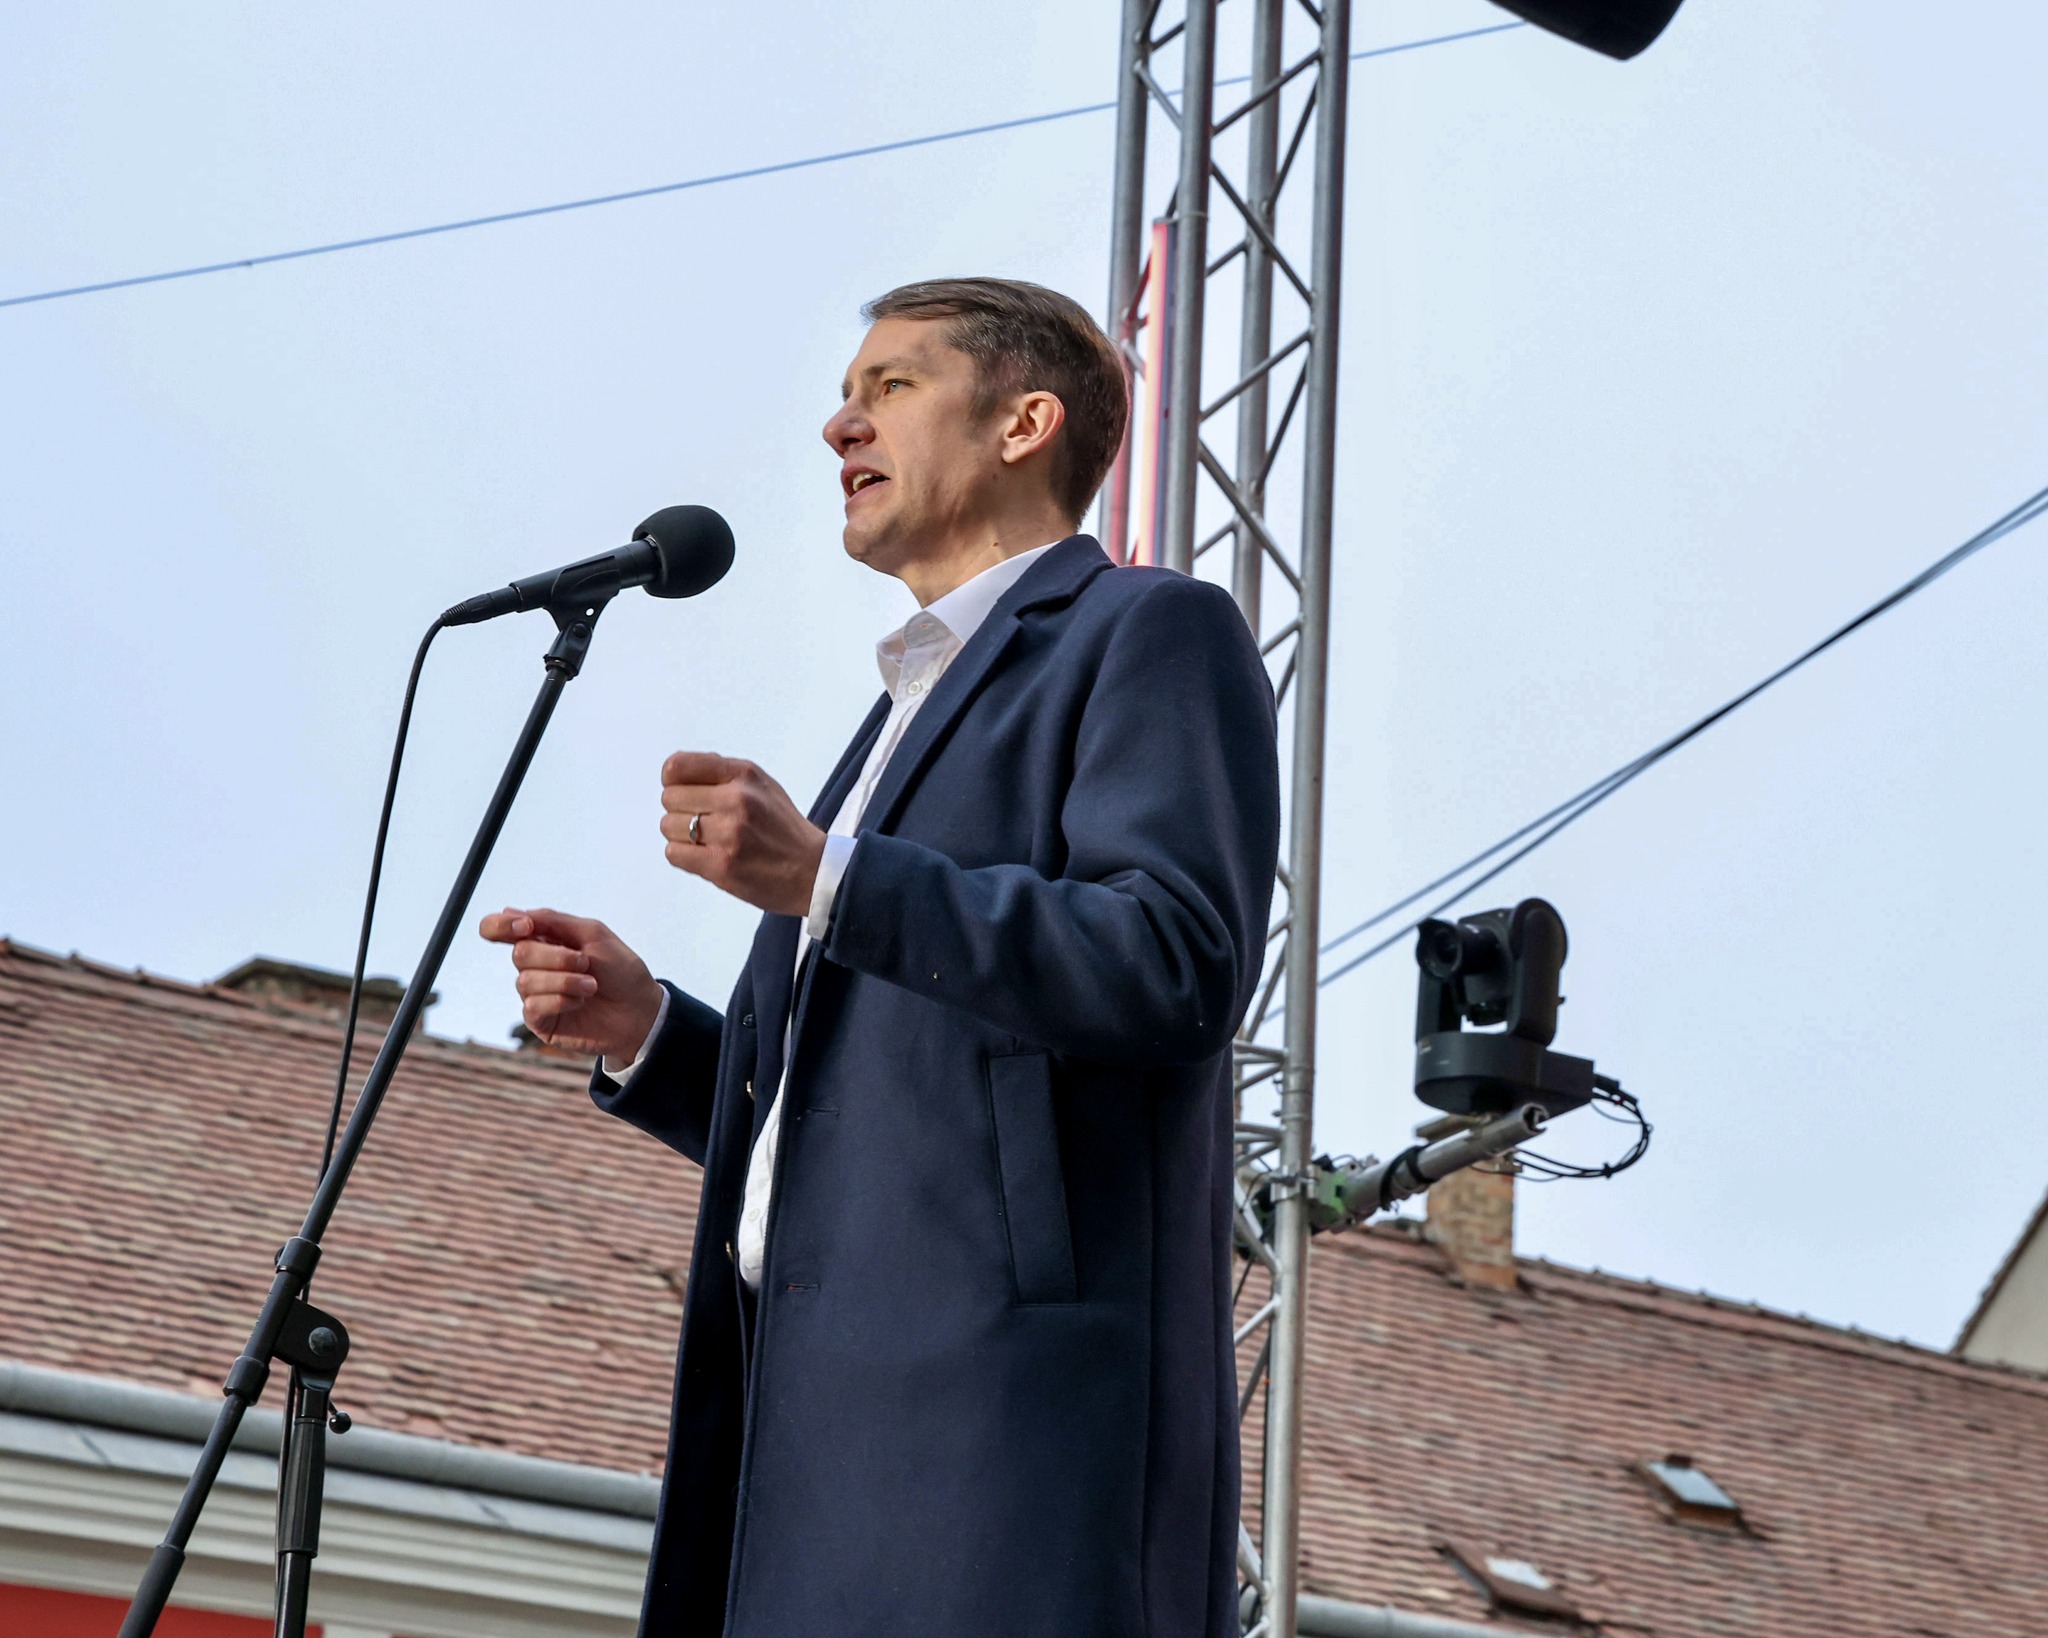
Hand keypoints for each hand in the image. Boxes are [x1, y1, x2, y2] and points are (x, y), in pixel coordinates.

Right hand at [478, 907, 663, 1061]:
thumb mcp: (593, 934)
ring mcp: (536, 994)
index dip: (500, 926)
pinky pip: (533, 1006)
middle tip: (586, 963)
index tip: (525, 927)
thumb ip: (553, 920)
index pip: (499, 929)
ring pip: (525, 981)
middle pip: (519, 953)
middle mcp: (535, 966)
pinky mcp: (540, 1021)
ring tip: (591, 986)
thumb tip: (510, 911)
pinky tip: (579, 1003)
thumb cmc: (621, 971)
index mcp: (544, 940)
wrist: (641, 1010)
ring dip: (565, 981)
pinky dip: (560, 1000)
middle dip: (556, 957)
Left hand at [659, 752, 827, 916]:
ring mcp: (728, 833)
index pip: (678, 766)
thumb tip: (676, 770)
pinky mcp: (721, 865)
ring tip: (708, 841)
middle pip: (669, 798)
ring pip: (668, 826)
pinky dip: (684, 856)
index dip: (673, 781)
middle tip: (704, 823)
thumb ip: (722, 773)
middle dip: (680, 811)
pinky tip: (706, 856)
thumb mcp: (763, 785)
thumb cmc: (785, 829)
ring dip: (682, 836)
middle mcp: (736, 799)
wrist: (813, 872)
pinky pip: (673, 853)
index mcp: (744, 775)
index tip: (684, 792)